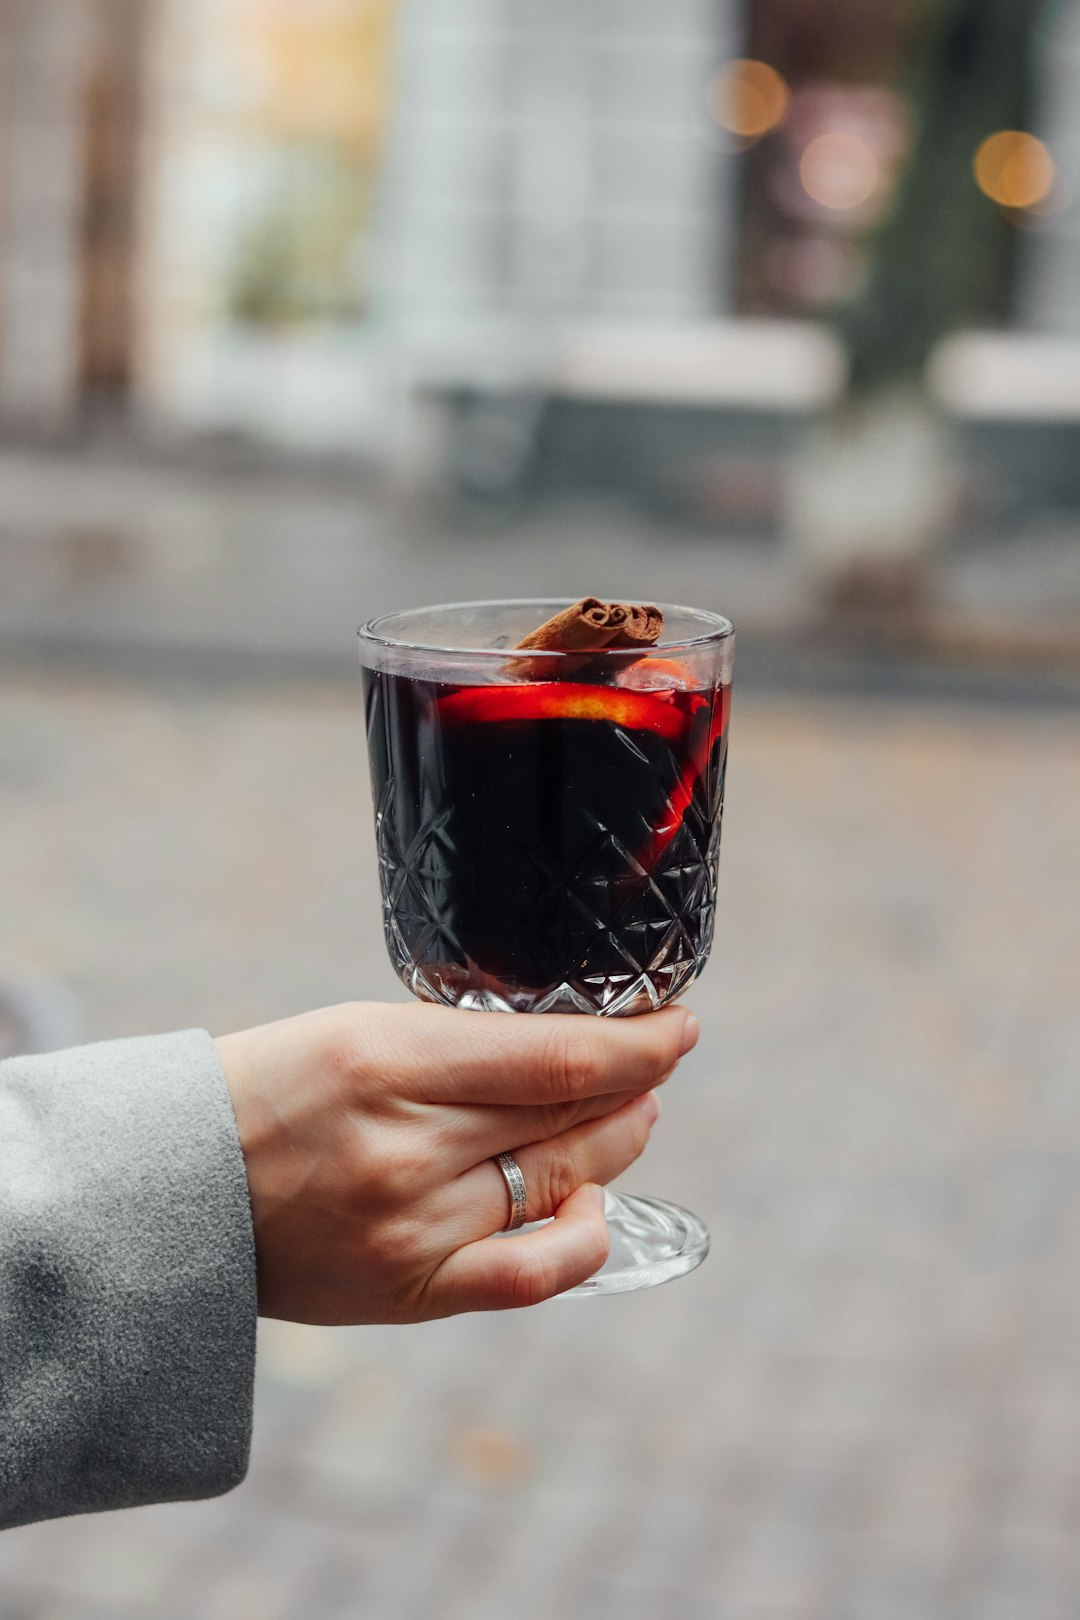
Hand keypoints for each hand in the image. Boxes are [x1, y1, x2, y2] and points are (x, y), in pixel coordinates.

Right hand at [215, 1000, 697, 1324]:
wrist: (179, 1192)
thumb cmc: (271, 1090)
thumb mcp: (357, 1029)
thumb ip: (461, 1044)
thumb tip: (573, 1050)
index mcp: (385, 1058)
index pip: (556, 1056)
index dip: (637, 1044)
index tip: (677, 1026)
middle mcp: (405, 1146)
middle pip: (571, 1117)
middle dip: (634, 1086)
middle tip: (653, 1064)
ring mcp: (410, 1227)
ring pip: (562, 1182)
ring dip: (616, 1144)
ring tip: (631, 1115)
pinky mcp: (409, 1291)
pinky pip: (529, 1276)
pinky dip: (582, 1241)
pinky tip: (591, 1206)